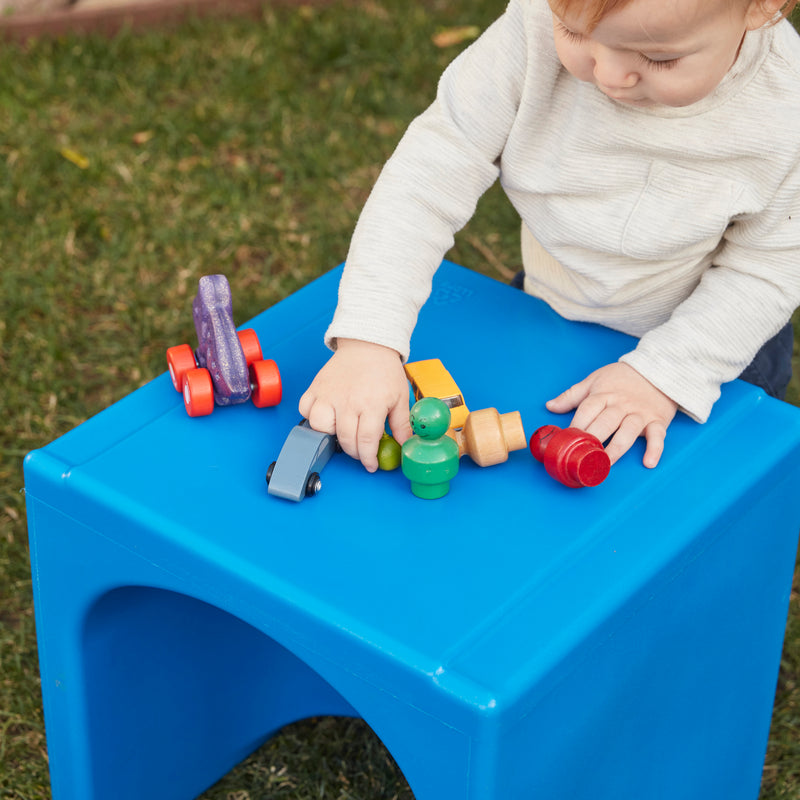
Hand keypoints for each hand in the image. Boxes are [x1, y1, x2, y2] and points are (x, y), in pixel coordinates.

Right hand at [298, 339, 411, 472]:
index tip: (370, 465)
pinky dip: (311, 417)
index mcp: (371, 404)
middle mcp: (347, 401)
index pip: (365, 441)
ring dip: (330, 435)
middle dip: (354, 452)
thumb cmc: (384, 370)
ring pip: (319, 426)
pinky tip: (326, 416)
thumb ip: (402, 424)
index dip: (368, 458)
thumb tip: (406, 445)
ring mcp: (328, 394)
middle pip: (345, 439)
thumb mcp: (400, 397)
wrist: (368, 344)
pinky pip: (305, 409)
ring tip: (343, 431)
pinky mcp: (316, 387)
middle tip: (361, 452)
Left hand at [546, 362, 677, 467]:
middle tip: (583, 456)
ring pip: (628, 431)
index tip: (567, 440)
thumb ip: (572, 395)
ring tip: (606, 463)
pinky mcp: (658, 420)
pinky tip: (648, 463)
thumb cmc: (621, 377)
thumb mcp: (594, 380)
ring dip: (617, 448)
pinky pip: (658, 436)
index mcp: (603, 395)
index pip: (587, 411)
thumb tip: (550, 406)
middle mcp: (621, 405)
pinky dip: (655, 449)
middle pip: (605, 423)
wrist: (656, 369)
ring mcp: (640, 413)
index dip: (576, 425)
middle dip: (593, 439)